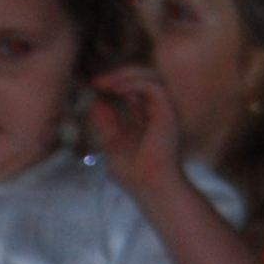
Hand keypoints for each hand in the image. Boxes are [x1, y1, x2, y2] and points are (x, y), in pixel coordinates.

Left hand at [83, 65, 184, 198]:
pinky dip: (132, 83)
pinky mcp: (167, 112)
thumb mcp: (111, 144)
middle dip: (118, 74)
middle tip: (97, 82)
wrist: (151, 189)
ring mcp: (164, 111)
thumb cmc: (134, 175)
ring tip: (105, 83)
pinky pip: (152, 86)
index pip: (134, 89)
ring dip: (125, 75)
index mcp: (146, 118)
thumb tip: (95, 103)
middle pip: (142, 78)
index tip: (95, 87)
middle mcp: (157, 111)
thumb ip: (105, 123)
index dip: (115, 83)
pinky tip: (116, 90)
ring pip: (149, 76)